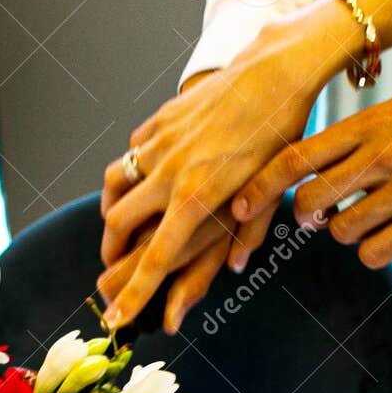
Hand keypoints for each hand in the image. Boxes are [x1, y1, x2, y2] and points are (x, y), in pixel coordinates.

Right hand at [98, 0, 356, 331]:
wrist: (273, 72)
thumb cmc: (280, 134)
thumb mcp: (271, 189)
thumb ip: (249, 231)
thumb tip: (233, 266)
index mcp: (197, 199)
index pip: (155, 260)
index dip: (132, 296)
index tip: (114, 320)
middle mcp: (170, 174)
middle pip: (119, 225)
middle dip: (111, 253)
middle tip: (114, 269)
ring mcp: (160, 144)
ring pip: (114, 185)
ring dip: (111, 211)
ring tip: (120, 226)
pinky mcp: (159, 120)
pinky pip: (131, 153)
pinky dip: (130, 172)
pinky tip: (144, 179)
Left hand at [228, 76, 391, 270]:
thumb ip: (357, 138)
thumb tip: (313, 171)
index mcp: (370, 124)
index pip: (296, 157)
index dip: (259, 188)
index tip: (240, 206)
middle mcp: (383, 156)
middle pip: (311, 202)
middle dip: (304, 217)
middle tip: (316, 216)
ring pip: (341, 231)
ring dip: (344, 231)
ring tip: (366, 217)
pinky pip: (374, 252)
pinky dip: (371, 250)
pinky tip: (387, 235)